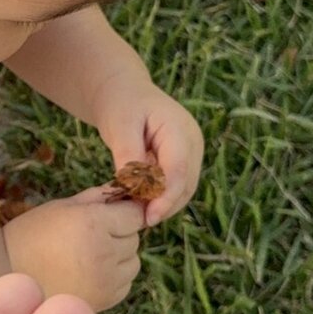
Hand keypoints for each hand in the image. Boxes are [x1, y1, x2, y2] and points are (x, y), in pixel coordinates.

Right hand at [4, 187, 144, 310]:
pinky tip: (87, 273)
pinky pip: (124, 284)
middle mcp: (104, 252)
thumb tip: (129, 192)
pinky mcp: (103, 300)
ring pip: (133, 263)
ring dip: (119, 258)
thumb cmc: (33, 233)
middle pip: (134, 239)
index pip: (134, 214)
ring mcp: (105, 280)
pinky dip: (113, 278)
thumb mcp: (62, 206)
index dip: (123, 213)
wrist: (7, 271)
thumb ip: (98, 198)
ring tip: (87, 256)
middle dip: (118, 235)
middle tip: (88, 237)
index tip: (108, 216)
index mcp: (93, 223)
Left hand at [95, 75, 203, 225]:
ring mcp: (191, 152)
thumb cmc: (120, 105)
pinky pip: (176, 185)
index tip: (149, 217)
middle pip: (186, 185)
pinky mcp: (183, 160)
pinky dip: (160, 197)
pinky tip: (140, 203)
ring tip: (137, 214)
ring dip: (163, 205)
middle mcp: (192, 142)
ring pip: (183, 189)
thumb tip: (134, 186)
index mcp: (180, 129)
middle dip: (164, 206)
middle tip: (138, 221)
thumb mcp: (119, 126)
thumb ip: (128, 154)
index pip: (179, 171)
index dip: (165, 198)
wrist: (124, 92)